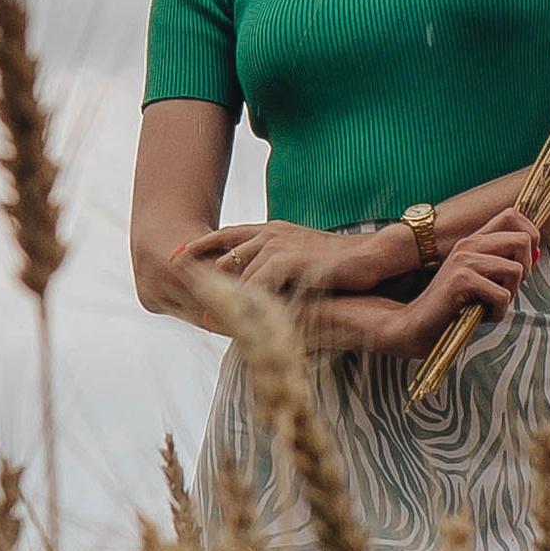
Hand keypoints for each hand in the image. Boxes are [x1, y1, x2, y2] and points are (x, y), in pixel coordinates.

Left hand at [173, 220, 385, 299]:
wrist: (372, 255)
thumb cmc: (342, 261)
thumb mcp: (303, 258)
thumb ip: (280, 265)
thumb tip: (263, 284)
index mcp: (272, 230)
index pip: (227, 234)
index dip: (201, 245)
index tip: (177, 255)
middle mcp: (270, 233)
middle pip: (224, 254)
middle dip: (205, 279)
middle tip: (187, 298)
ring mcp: (278, 245)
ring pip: (239, 275)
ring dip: (227, 299)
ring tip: (210, 320)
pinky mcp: (287, 260)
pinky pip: (258, 285)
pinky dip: (249, 304)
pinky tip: (242, 319)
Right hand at [381, 210, 541, 358]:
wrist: (418, 325)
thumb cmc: (454, 307)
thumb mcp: (481, 279)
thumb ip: (504, 264)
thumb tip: (537, 254)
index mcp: (474, 240)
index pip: (513, 215)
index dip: (531, 235)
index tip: (526, 261)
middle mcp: (469, 244)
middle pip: (523, 240)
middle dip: (527, 269)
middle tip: (509, 287)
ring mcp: (464, 260)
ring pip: (516, 270)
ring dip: (510, 295)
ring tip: (489, 304)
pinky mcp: (462, 280)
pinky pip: (503, 295)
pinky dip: (497, 312)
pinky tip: (480, 315)